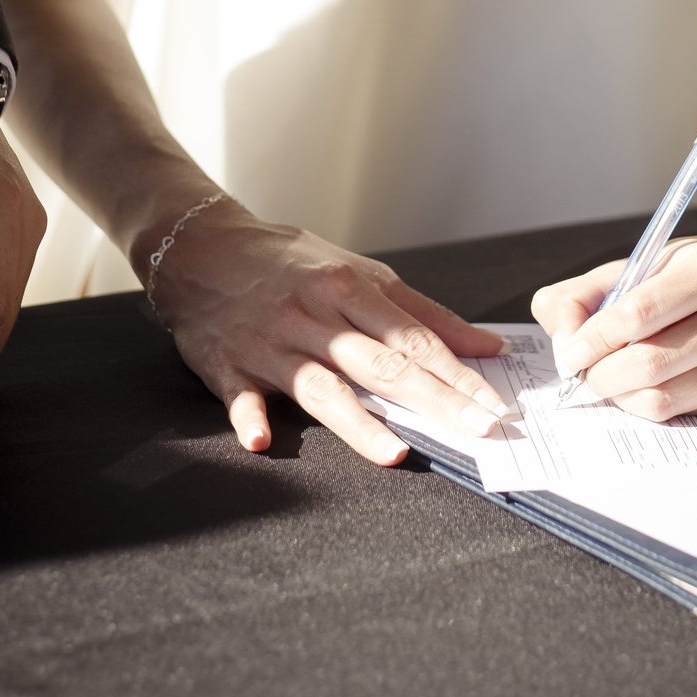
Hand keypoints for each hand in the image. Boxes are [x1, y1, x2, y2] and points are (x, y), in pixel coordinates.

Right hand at [135, 196, 511, 465]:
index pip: (414, 337)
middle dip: (434, 399)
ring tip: (393, 451)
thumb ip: (420, 313)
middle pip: (381, 363)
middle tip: (477, 430)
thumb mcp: (356, 272)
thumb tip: (485, 346)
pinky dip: (249, 416)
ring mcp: (270, 342)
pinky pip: (239, 395)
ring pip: (320, 385)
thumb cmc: (288, 262)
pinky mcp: (227, 364)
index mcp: (349, 289)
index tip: (494, 403)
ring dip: (355, 421)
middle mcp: (314, 316)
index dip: (458, 372)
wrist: (201, 245)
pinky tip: (261, 439)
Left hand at [530, 235, 696, 419]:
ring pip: (665, 396)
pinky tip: (641, 386)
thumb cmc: (690, 273)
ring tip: (609, 378)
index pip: (641, 312)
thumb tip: (562, 339)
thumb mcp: (639, 263)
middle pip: (652, 361)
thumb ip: (584, 293)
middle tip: (584, 371)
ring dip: (620, 394)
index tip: (570, 350)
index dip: (595, 337)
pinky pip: (683, 413)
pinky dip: (647, 404)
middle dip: (602, 372)